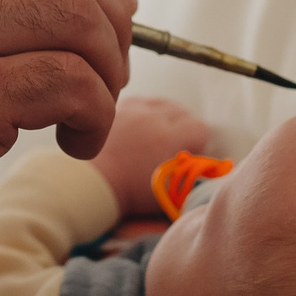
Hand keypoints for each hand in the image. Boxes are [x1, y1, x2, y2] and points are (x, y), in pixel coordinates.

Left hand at [88, 96, 213, 220]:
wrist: (90, 183)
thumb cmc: (129, 195)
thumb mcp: (168, 193)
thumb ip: (191, 179)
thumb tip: (205, 169)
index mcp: (170, 139)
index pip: (200, 128)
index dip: (199, 143)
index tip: (190, 154)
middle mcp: (154, 118)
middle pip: (184, 112)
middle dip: (184, 128)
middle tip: (174, 146)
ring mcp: (135, 110)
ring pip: (163, 103)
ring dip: (166, 116)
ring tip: (158, 133)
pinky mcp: (119, 107)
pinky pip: (142, 101)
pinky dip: (146, 110)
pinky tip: (141, 124)